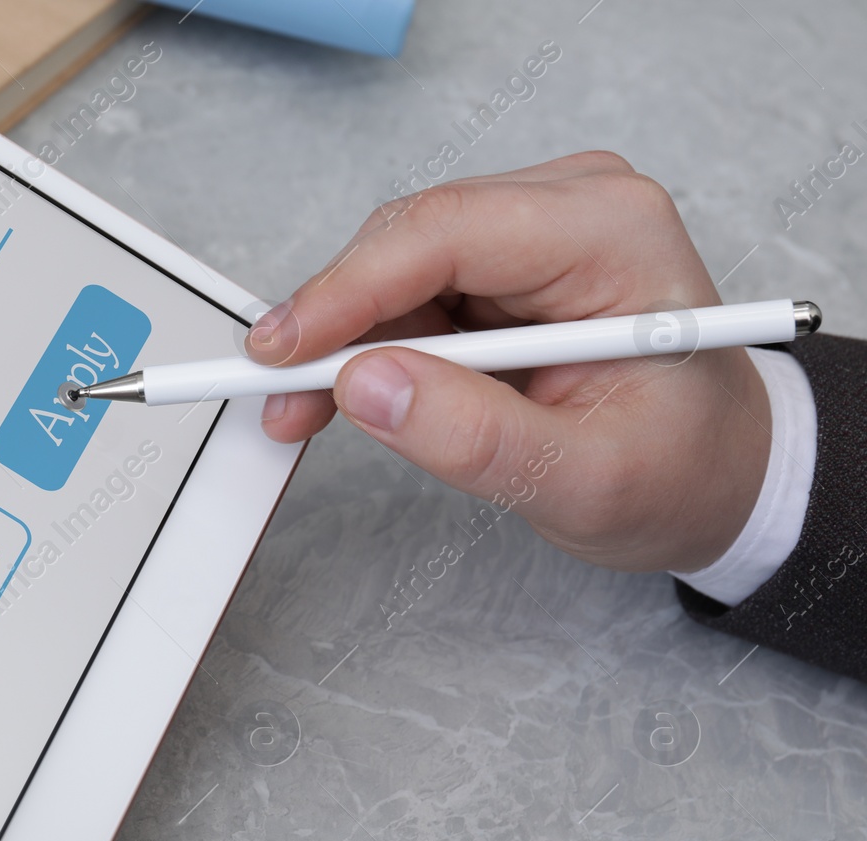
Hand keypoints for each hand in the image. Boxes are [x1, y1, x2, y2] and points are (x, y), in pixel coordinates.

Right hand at [246, 151, 771, 573]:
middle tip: (278, 395)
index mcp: (613, 233)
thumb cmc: (680, 470)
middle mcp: (570, 208)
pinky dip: (365, 344)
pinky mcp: (500, 264)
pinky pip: (405, 290)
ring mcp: (531, 230)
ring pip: (393, 264)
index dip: (349, 290)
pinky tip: (344, 390)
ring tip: (306, 409)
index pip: (450, 231)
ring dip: (341, 339)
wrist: (714, 474)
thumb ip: (476, 437)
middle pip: (408, 239)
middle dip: (332, 321)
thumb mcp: (587, 481)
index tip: (280, 352)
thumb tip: (363, 386)